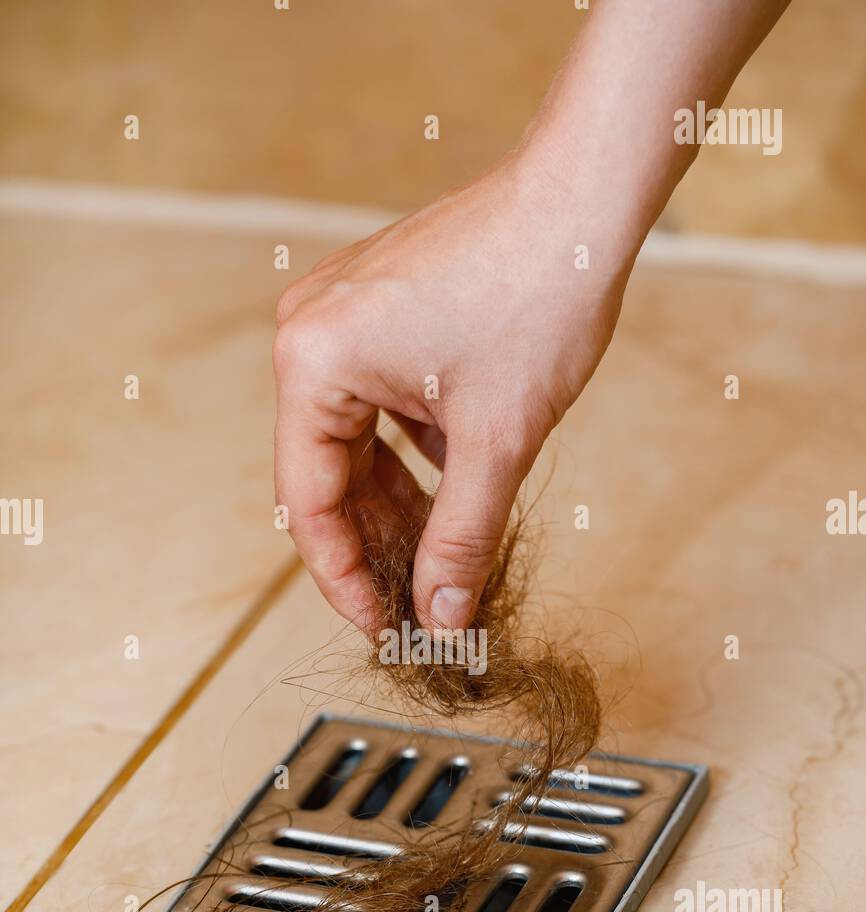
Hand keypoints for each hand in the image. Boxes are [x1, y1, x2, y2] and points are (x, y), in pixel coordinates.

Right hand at [273, 147, 630, 632]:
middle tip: (417, 604)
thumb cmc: (539, 296)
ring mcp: (339, 318)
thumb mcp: (497, 442)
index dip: (343, 578)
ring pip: (355, 446)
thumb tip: (442, 619)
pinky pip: (376, 408)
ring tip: (439, 562)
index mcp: (313, 362)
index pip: (307, 503)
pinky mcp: (375, 313)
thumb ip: (460, 539)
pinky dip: (410, 457)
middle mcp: (308, 335)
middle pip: (326, 475)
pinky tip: (451, 495)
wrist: (583, 197)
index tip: (384, 627)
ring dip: (395, 505)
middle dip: (375, 544)